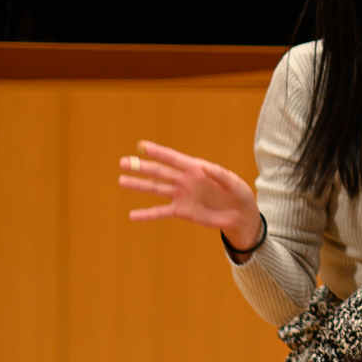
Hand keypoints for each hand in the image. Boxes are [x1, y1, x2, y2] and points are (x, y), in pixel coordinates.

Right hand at [121, 141, 261, 250]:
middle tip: (122, 162)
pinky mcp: (182, 211)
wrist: (240, 216)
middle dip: (141, 167)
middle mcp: (185, 180)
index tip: (141, 146)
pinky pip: (161, 212)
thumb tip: (205, 168)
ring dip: (139, 185)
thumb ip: (220, 175)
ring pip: (156, 189)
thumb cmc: (239, 195)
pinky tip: (132, 216)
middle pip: (159, 172)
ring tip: (122, 181)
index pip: (173, 158)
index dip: (158, 152)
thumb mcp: (234, 184)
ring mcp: (181, 195)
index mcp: (197, 169)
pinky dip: (147, 214)